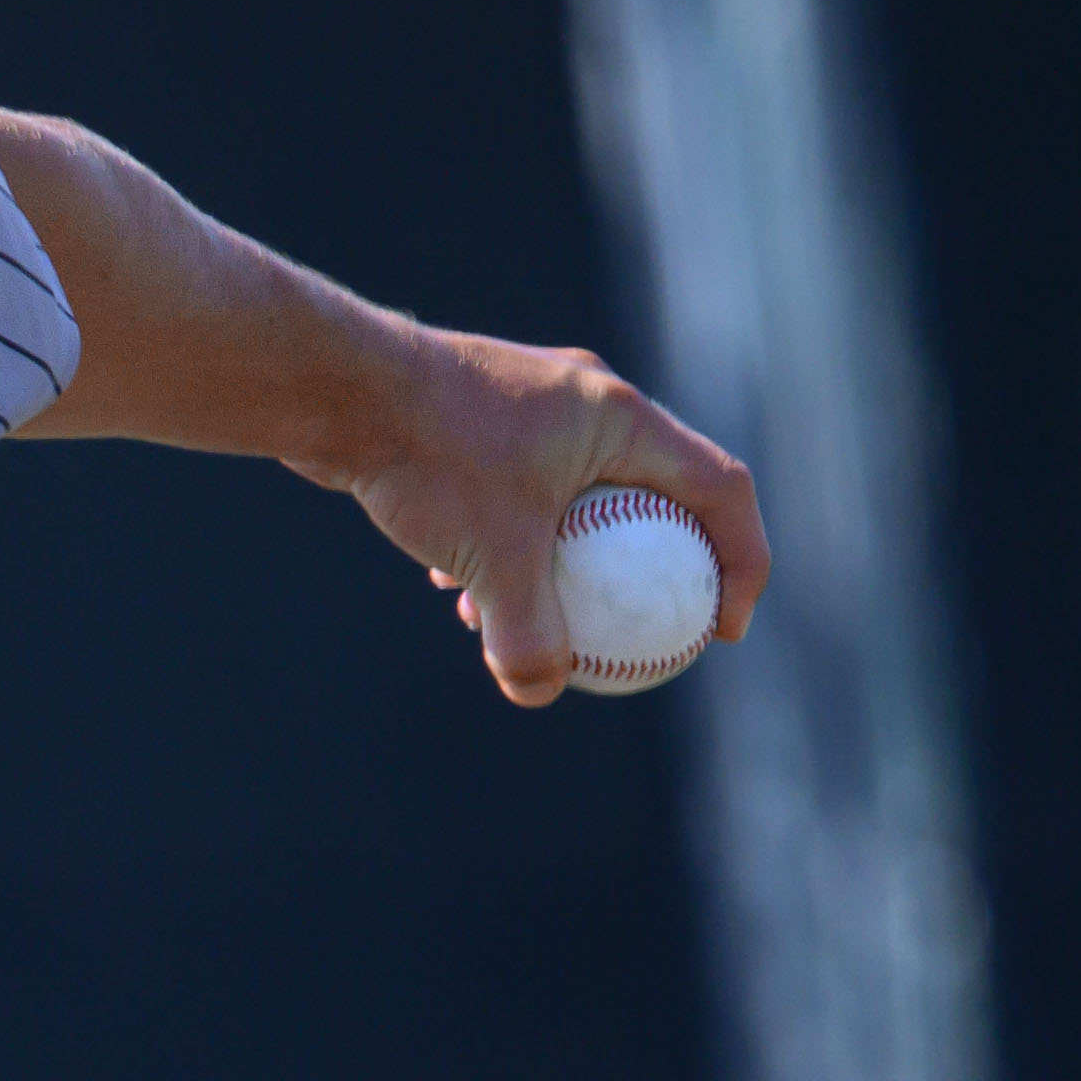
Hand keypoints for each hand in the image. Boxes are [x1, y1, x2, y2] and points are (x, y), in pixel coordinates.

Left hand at [333, 332, 765, 706]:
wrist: (339, 389)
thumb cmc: (430, 458)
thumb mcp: (493, 558)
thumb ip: (529, 634)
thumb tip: (539, 691)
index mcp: (621, 419)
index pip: (721, 488)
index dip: (741, 561)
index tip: (720, 629)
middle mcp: (586, 405)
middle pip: (653, 498)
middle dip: (649, 572)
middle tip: (639, 634)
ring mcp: (532, 411)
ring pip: (578, 503)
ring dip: (566, 569)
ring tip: (527, 624)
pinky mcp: (478, 424)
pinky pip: (518, 498)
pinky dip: (507, 548)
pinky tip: (459, 593)